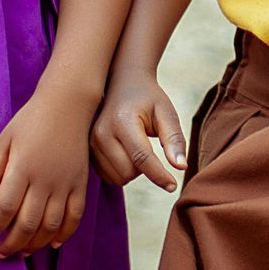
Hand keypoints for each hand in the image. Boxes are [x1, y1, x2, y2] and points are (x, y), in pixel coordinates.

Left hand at [0, 85, 96, 258]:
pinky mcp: (81, 183)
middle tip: (1, 252)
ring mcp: (66, 183)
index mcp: (23, 168)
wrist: (69, 105)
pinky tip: (53, 244)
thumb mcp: (5, 139)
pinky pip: (75, 216)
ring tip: (22, 252)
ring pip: (51, 225)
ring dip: (35, 244)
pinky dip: (65, 234)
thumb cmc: (31, 120)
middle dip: (11, 244)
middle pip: (27, 223)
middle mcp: (45, 179)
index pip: (5, 208)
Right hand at [90, 66, 187, 191]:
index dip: (159, 176)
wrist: (122, 83)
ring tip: (138, 148)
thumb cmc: (148, 98)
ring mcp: (90, 143)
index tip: (173, 186)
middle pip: (128, 172)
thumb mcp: (166, 113)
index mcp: (123, 121)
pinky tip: (125, 153)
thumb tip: (181, 168)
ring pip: (117, 178)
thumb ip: (174, 139)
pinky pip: (107, 176)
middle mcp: (102, 133)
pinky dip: (121, 171)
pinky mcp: (86, 150)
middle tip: (150, 147)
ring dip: (133, 171)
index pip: (142, 158)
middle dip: (146, 169)